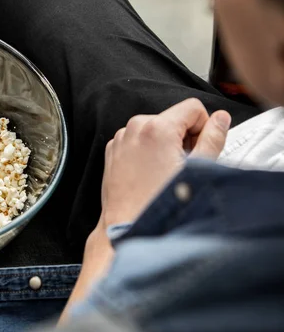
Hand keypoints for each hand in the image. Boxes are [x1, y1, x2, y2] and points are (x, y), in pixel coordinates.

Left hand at [100, 99, 230, 227]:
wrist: (128, 224)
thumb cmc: (158, 202)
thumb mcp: (197, 168)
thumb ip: (214, 138)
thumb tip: (220, 119)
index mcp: (156, 128)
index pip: (192, 107)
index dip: (203, 128)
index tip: (198, 149)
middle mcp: (134, 128)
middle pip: (173, 118)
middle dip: (183, 137)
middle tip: (182, 164)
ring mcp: (120, 139)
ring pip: (155, 128)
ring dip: (165, 144)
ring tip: (164, 171)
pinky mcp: (113, 150)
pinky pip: (138, 140)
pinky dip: (147, 150)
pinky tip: (150, 173)